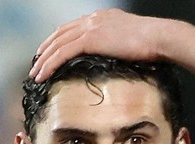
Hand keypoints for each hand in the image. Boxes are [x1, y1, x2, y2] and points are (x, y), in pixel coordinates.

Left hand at [30, 9, 168, 81]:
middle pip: (60, 34)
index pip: (72, 28)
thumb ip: (119, 44)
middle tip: (36, 65)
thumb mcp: (132, 41)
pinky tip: (43, 75)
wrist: (159, 38)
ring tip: (35, 74)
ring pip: (57, 43)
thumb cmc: (153, 44)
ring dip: (43, 60)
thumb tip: (117, 56)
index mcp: (101, 18)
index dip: (57, 41)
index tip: (49, 54)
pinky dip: (50, 64)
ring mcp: (90, 27)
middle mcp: (93, 19)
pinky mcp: (90, 39)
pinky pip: (63, 52)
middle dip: (45, 50)